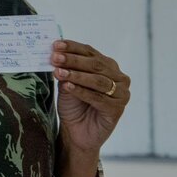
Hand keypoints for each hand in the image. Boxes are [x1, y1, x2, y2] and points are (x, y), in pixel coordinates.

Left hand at [52, 39, 129, 155]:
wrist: (76, 132)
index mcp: (108, 66)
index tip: (56, 44)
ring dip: (76, 75)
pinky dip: (81, 91)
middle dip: (73, 60)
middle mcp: (119, 78)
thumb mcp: (67, 82)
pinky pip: (98, 98)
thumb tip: (56, 54)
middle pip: (95, 65)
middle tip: (55, 57)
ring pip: (98, 80)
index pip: (90, 52)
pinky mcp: (118, 109)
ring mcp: (121, 94)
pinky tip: (68, 86)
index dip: (73, 47)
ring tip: (59, 72)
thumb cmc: (73, 104)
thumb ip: (66, 69)